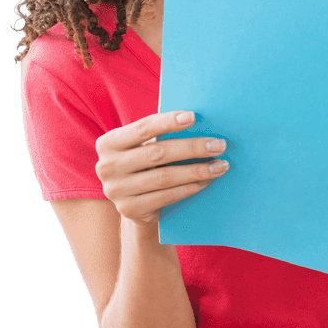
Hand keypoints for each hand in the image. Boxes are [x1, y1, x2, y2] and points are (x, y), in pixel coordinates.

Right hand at [95, 111, 228, 227]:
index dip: (168, 121)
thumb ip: (161, 134)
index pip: (142, 128)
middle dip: (193, 147)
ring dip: (197, 170)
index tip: (194, 116)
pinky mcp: (129, 210)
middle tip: (220, 145)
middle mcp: (107, 166)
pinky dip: (190, 187)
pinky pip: (166, 196)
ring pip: (165, 177)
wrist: (133, 200)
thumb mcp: (145, 145)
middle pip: (158, 153)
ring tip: (221, 165)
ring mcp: (116, 191)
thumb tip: (201, 120)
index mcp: (109, 143)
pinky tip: (206, 180)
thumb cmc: (146, 161)